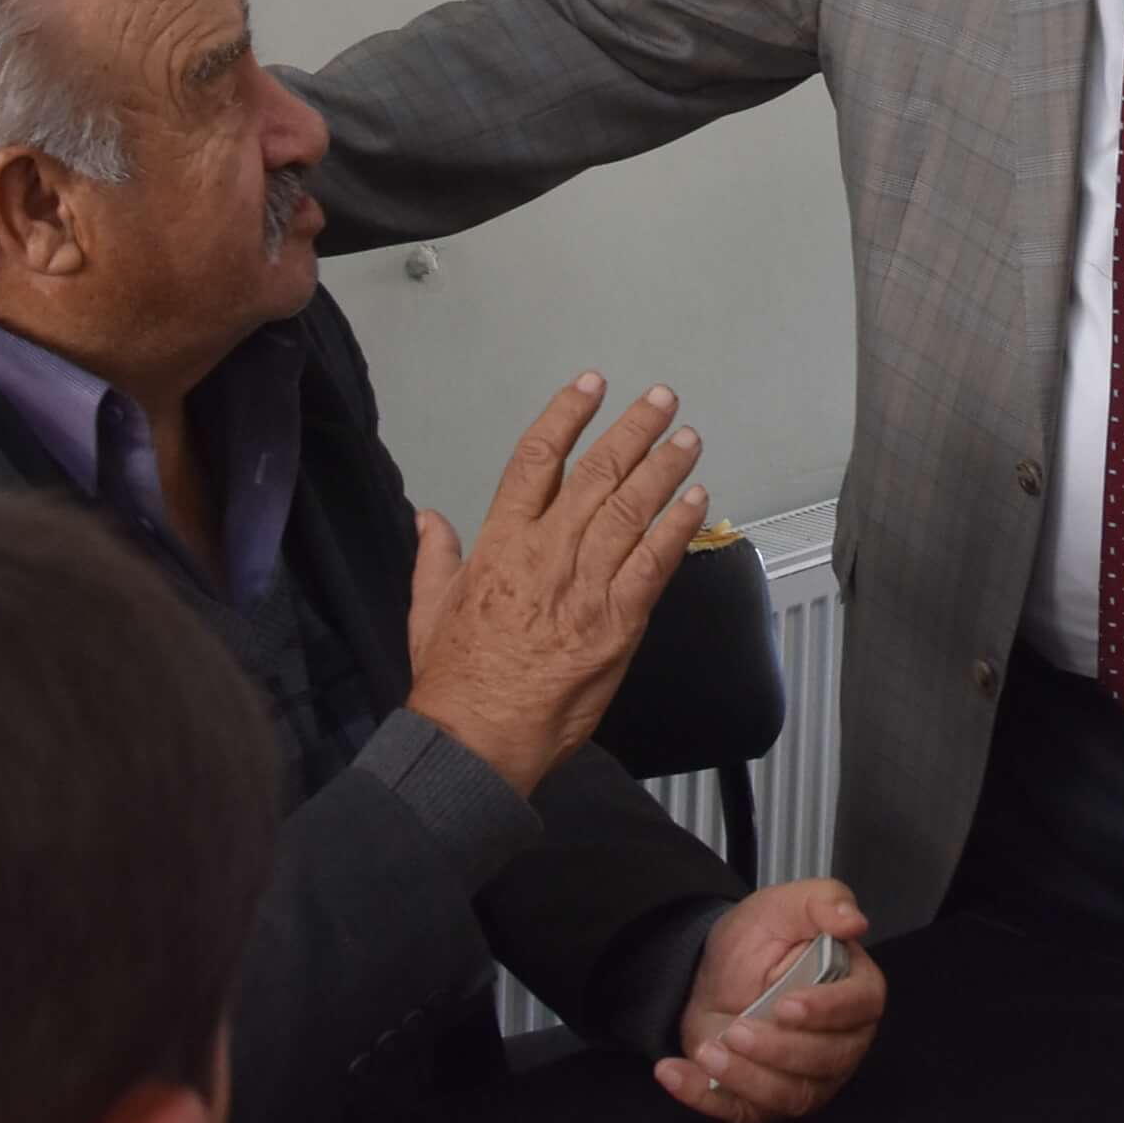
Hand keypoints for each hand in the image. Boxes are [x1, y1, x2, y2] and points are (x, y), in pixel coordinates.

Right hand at [403, 375, 705, 794]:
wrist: (477, 736)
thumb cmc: (453, 678)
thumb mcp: (427, 608)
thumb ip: (434, 556)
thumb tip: (428, 518)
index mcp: (500, 543)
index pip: (535, 460)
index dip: (566, 415)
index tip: (591, 386)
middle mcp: (547, 552)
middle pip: (596, 473)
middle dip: (633, 431)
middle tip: (662, 399)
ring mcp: (585, 586)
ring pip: (630, 509)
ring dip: (663, 468)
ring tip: (687, 437)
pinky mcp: (617, 622)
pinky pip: (654, 564)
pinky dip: (677, 528)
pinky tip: (696, 499)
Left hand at [660, 881, 882, 1122]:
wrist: (713, 972)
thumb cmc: (758, 940)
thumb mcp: (783, 906)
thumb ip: (822, 901)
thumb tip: (854, 922)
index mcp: (855, 991)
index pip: (860, 1008)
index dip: (827, 1011)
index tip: (786, 1005)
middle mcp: (841, 1043)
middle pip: (826, 1061)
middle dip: (777, 1050)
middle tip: (735, 1029)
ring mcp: (808, 1079)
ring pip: (791, 1096)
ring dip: (746, 1078)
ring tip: (707, 1050)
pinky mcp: (767, 1102)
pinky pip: (744, 1112)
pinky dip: (706, 1098)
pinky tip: (674, 1072)